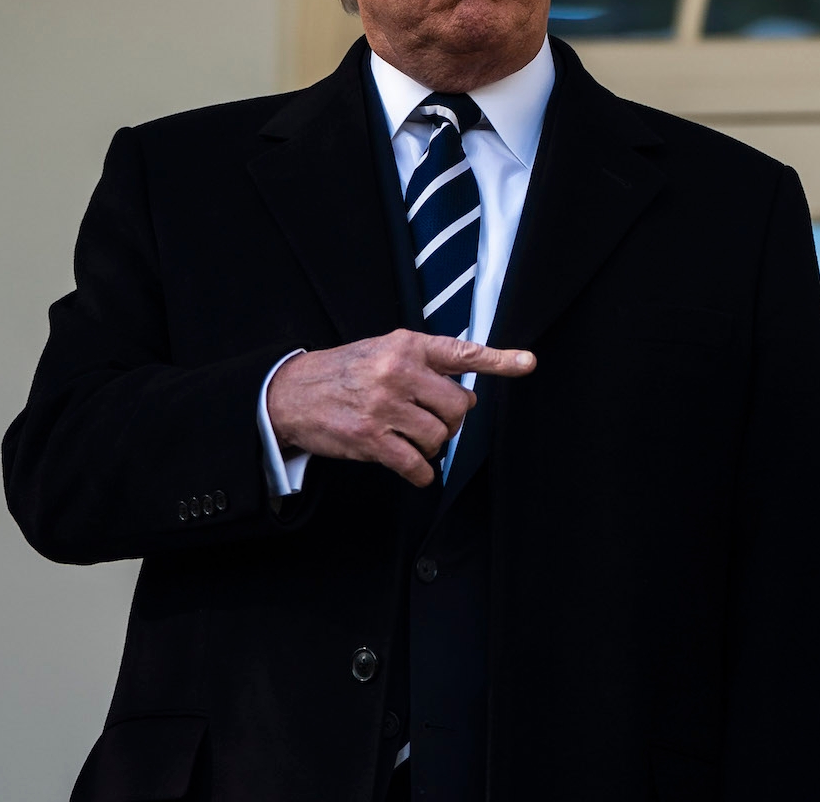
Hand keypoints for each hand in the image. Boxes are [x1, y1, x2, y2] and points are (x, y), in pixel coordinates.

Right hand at [267, 330, 536, 486]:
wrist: (291, 392)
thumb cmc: (345, 372)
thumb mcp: (385, 351)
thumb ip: (427, 367)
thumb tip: (467, 395)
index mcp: (407, 346)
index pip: (462, 352)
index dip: (500, 359)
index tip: (528, 363)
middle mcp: (398, 372)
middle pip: (457, 406)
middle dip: (452, 420)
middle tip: (433, 421)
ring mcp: (384, 406)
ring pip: (439, 437)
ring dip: (432, 446)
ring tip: (412, 438)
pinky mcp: (370, 438)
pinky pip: (416, 464)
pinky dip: (422, 473)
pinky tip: (416, 470)